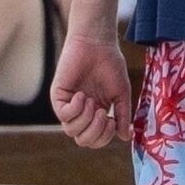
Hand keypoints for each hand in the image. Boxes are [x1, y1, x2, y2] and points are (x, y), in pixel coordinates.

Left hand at [52, 34, 132, 148]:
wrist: (98, 44)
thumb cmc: (110, 65)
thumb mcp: (121, 94)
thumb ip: (123, 116)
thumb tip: (126, 138)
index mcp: (96, 114)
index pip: (95, 140)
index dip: (104, 136)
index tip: (112, 119)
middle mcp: (81, 113)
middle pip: (83, 140)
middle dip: (95, 132)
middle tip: (103, 113)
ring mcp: (69, 105)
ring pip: (71, 131)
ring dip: (86, 119)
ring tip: (92, 102)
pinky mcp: (58, 96)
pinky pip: (63, 115)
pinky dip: (75, 109)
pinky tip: (81, 95)